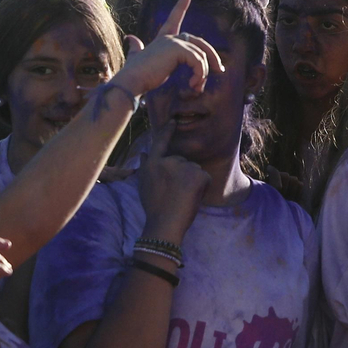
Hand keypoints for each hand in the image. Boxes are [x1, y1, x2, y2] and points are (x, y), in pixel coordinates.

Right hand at [115, 0, 224, 98]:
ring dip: (203, 73)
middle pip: (200, 43)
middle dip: (212, 56)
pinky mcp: (178, 49)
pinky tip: (193, 85)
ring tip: (197, 87)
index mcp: (163, 39)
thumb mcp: (136, 57)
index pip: (173, 19)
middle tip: (219, 70)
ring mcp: (174, 42)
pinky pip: (198, 61)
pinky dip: (200, 74)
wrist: (132, 81)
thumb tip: (131, 37)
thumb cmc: (136, 73)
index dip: (180, 6)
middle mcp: (170, 37)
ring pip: (201, 55)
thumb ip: (136, 47)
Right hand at [137, 118, 210, 240]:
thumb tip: (145, 154)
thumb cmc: (154, 208)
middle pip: (182, 161)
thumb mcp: (143, 186)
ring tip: (182, 197)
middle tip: (175, 193)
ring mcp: (184, 167)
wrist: (165, 224)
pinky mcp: (198, 175)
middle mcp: (168, 161)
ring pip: (194, 170)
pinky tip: (193, 197)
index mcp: (153, 164)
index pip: (160, 143)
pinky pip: (205, 177)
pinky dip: (203, 187)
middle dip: (183, 174)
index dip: (167, 131)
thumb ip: (145, 168)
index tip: (173, 122)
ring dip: (193, 182)